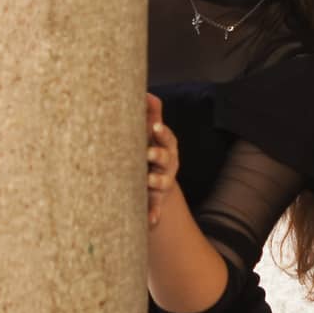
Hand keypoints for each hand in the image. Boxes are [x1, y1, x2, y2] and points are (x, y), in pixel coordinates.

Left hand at [145, 93, 179, 227]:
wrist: (154, 183)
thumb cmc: (151, 150)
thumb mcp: (152, 135)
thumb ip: (150, 115)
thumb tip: (146, 92)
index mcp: (166, 147)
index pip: (166, 138)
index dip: (161, 133)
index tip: (154, 127)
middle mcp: (167, 166)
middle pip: (165, 159)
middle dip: (158, 156)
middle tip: (148, 154)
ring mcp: (162, 184)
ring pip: (161, 184)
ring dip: (155, 182)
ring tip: (148, 180)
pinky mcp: (155, 201)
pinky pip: (155, 209)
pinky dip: (153, 215)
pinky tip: (150, 220)